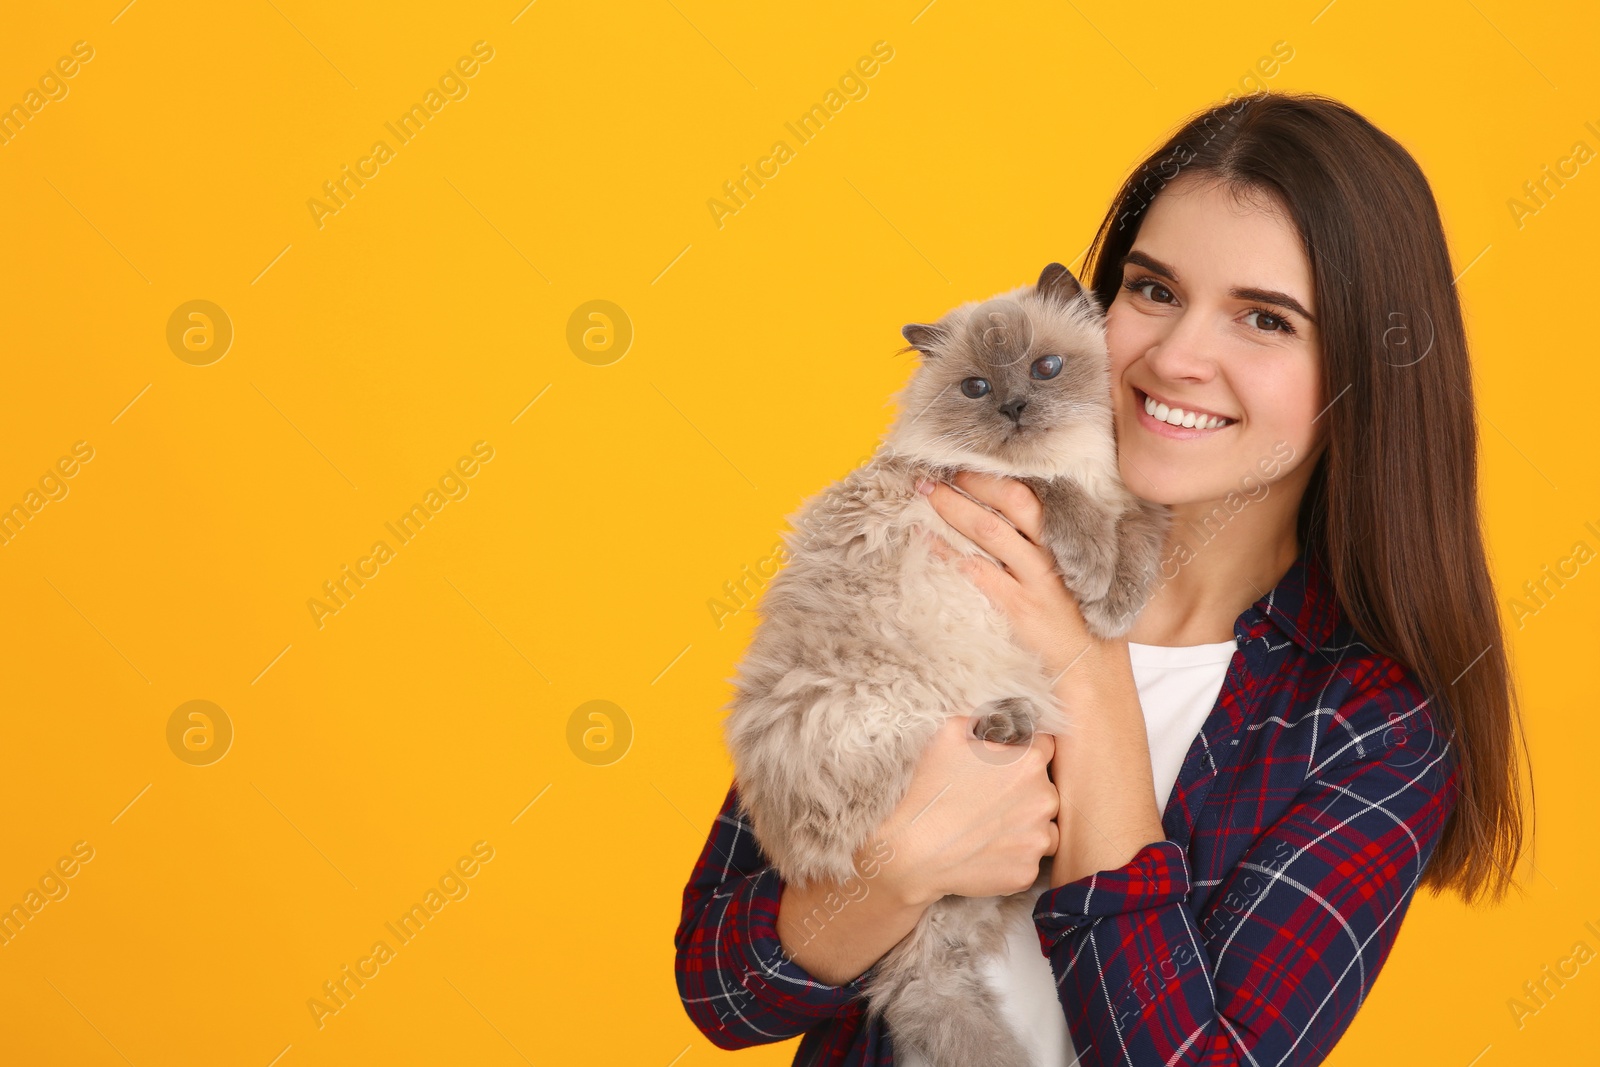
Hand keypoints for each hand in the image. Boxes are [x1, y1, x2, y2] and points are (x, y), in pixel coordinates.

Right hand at [875, 715, 1059, 906]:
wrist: (913, 851)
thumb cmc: (930, 790)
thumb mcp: (948, 734)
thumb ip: (981, 720)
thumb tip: (994, 720)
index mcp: (1030, 763)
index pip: (1046, 747)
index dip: (1025, 752)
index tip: (1007, 764)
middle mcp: (1044, 800)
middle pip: (1047, 789)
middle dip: (1025, 792)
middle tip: (991, 800)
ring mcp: (1039, 839)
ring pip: (1045, 826)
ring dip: (1026, 826)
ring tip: (990, 828)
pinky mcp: (1028, 872)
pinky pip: (1030, 859)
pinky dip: (1013, 856)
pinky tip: (985, 851)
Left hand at [917, 471, 1095, 678]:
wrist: (1096, 676)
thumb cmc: (1086, 626)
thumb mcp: (1083, 578)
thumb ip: (1054, 549)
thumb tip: (1014, 521)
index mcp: (1072, 542)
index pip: (1034, 494)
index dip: (998, 475)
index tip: (970, 461)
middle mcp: (1055, 555)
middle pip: (1012, 501)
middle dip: (973, 481)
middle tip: (938, 470)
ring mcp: (1037, 581)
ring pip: (990, 531)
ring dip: (953, 508)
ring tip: (926, 492)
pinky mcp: (1019, 609)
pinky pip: (978, 572)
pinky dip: (949, 553)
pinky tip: (928, 541)